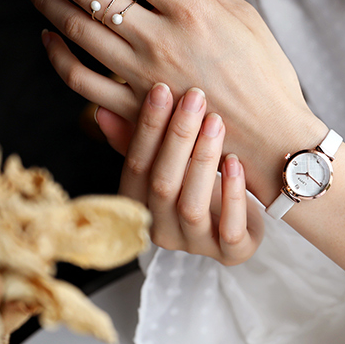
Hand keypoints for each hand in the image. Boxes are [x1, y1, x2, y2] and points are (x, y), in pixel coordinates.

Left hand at [19, 0, 325, 204]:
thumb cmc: (266, 74)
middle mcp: (159, 39)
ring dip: (47, 2)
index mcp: (189, 9)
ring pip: (77, 31)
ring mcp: (142, 76)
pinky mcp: (136, 108)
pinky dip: (59, 57)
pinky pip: (82, 81)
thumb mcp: (245, 15)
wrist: (271, 138)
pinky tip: (50, 39)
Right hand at [105, 82, 262, 265]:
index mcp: (140, 207)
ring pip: (192, 207)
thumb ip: (137, 142)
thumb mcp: (167, 163)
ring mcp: (196, 245)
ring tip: (216, 123)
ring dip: (203, 161)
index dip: (146, 127)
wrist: (243, 223)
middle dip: (178, 137)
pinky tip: (236, 161)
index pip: (135, 166)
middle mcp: (161, 232)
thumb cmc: (199, 185)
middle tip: (195, 97)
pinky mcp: (232, 254)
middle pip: (162, 184)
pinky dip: (233, 194)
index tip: (161, 89)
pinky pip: (229, 229)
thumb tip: (101, 111)